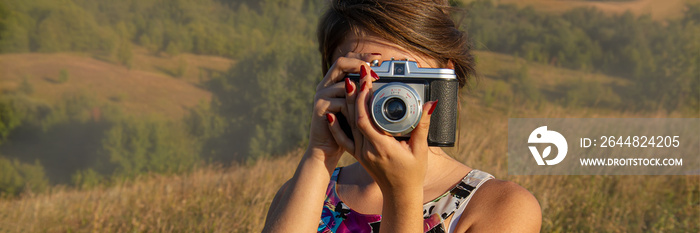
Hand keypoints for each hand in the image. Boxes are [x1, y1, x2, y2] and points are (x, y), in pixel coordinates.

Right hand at [307, 53, 380, 171]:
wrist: (327, 149)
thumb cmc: (345, 129)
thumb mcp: (356, 108)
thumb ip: (363, 94)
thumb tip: (383, 83)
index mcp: (334, 82)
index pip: (346, 59)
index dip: (361, 56)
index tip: (378, 57)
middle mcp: (325, 85)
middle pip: (341, 62)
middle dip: (360, 64)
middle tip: (376, 72)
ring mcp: (321, 95)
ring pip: (344, 84)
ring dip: (360, 90)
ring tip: (373, 96)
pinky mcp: (320, 107)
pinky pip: (340, 102)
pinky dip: (352, 107)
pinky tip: (361, 114)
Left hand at [326, 64, 438, 192]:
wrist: (400, 195)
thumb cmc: (413, 174)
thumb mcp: (420, 150)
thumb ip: (423, 126)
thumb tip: (430, 104)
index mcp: (381, 147)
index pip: (365, 118)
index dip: (363, 97)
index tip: (367, 79)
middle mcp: (367, 150)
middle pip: (355, 117)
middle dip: (356, 93)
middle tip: (359, 73)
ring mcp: (360, 153)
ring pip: (349, 124)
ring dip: (349, 103)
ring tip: (349, 82)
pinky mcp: (358, 155)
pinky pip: (344, 138)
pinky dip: (337, 126)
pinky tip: (332, 113)